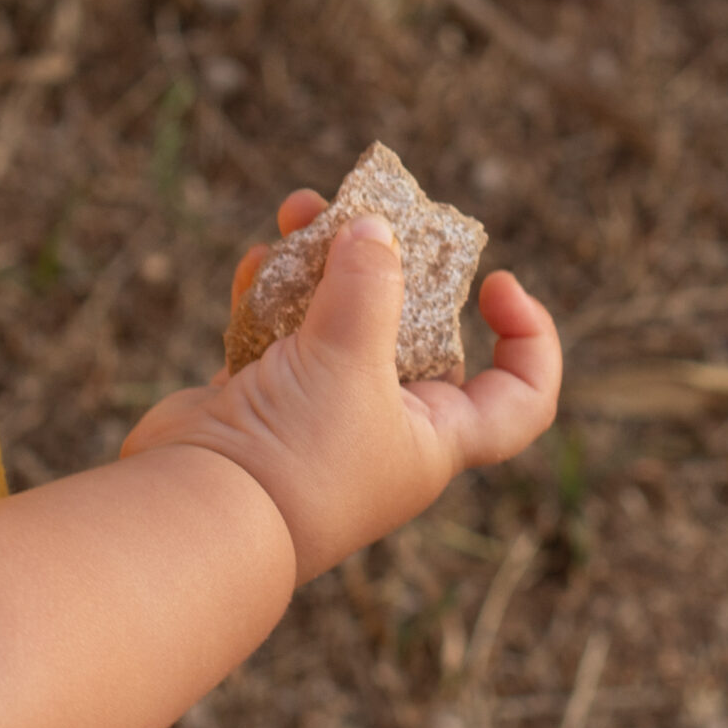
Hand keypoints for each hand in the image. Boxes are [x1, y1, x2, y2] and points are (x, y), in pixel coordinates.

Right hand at [118, 188, 561, 583]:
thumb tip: (377, 228)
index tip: (496, 281)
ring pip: (333, 320)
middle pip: (409, 329)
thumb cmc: (299, 452)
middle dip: (387, 262)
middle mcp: (382, 424)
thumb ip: (370, 283)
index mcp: (434, 433)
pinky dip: (269, 293)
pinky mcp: (257, 402)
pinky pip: (274, 332)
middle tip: (362, 212)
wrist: (200, 516)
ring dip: (319, 262)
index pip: (517, 397)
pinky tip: (260, 260)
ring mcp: (316, 413)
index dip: (528, 341)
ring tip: (297, 211)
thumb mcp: (352, 357)